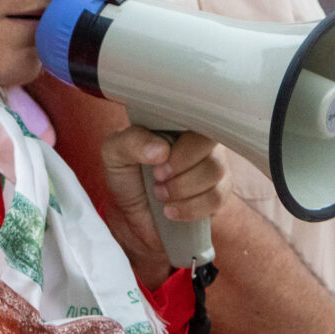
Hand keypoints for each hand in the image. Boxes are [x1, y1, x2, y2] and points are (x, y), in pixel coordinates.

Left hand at [96, 126, 225, 282]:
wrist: (133, 212)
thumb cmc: (127, 174)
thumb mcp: (115, 153)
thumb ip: (132, 142)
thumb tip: (162, 150)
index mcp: (181, 124)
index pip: (200, 121)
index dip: (183, 146)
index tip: (159, 161)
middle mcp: (203, 142)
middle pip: (212, 149)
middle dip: (181, 169)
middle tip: (156, 178)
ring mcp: (214, 167)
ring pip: (216, 173)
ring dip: (183, 189)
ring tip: (159, 194)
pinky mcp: (218, 193)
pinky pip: (217, 198)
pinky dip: (190, 207)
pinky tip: (170, 210)